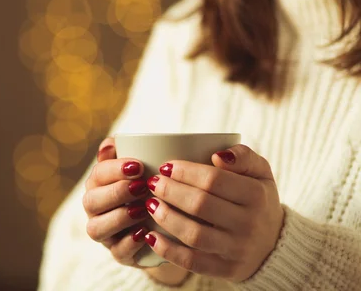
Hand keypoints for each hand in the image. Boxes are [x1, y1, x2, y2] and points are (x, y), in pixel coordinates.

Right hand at [82, 138, 150, 266]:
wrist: (173, 220)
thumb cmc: (153, 186)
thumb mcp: (144, 167)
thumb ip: (125, 150)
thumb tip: (109, 145)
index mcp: (98, 185)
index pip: (97, 175)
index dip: (114, 170)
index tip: (138, 166)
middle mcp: (96, 210)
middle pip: (90, 202)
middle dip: (115, 193)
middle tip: (141, 186)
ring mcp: (106, 234)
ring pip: (96, 229)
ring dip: (118, 218)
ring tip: (142, 210)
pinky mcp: (120, 254)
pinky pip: (117, 252)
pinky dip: (129, 243)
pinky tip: (145, 233)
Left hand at [144, 144, 284, 282]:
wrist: (274, 244)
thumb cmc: (257, 199)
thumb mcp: (261, 172)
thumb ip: (243, 156)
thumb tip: (218, 154)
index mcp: (256, 195)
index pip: (213, 180)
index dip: (184, 171)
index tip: (165, 166)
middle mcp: (249, 224)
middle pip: (200, 205)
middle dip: (170, 191)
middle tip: (153, 183)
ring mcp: (237, 250)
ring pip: (194, 234)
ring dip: (166, 218)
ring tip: (150, 204)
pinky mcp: (226, 270)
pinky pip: (192, 262)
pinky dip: (168, 250)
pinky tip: (150, 236)